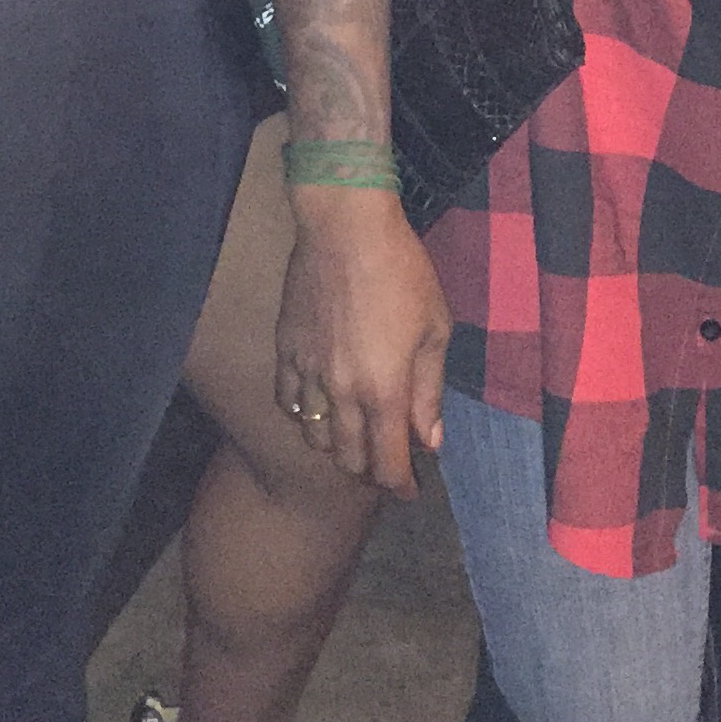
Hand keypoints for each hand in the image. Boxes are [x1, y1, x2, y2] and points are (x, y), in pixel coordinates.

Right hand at [275, 184, 448, 496]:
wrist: (344, 229)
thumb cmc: (401, 272)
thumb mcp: (434, 329)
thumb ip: (429, 390)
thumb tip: (431, 440)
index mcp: (384, 390)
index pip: (388, 462)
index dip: (400, 486)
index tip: (408, 493)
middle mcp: (342, 392)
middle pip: (348, 458)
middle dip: (369, 472)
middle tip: (385, 466)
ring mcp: (309, 373)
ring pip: (315, 436)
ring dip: (336, 448)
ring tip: (353, 441)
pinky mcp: (286, 350)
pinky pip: (288, 401)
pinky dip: (304, 416)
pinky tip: (317, 409)